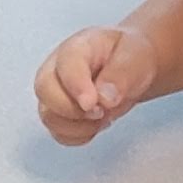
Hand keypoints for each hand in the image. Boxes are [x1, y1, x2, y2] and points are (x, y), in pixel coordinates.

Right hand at [36, 26, 157, 144]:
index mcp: (79, 46)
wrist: (133, 68)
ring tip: (104, 116)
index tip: (93, 104)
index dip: (76, 86)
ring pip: (48, 116)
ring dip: (78, 125)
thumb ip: (122, 74)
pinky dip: (79, 135)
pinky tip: (97, 124)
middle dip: (72, 109)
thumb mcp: (138, 56)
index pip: (66, 64)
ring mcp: (56, 91)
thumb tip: (104, 99)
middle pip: (44, 90)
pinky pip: (58, 132)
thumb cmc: (132, 57)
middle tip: (101, 111)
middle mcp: (59, 68)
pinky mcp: (59, 113)